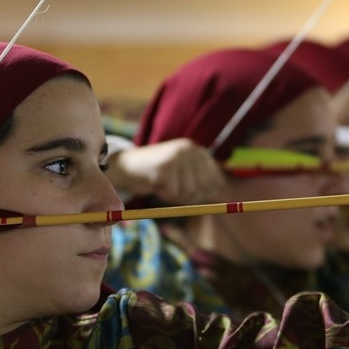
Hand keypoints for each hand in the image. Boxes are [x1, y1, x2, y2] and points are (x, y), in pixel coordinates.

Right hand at [106, 138, 226, 203]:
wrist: (125, 166)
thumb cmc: (157, 174)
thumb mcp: (184, 173)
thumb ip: (203, 182)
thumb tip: (223, 194)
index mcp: (197, 151)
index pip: (217, 181)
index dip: (206, 194)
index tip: (191, 194)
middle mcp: (189, 150)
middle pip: (204, 189)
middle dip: (190, 197)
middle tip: (174, 191)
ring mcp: (177, 157)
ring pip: (189, 193)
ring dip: (176, 196)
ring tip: (163, 185)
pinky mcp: (164, 167)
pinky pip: (173, 194)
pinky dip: (165, 195)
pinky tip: (156, 184)